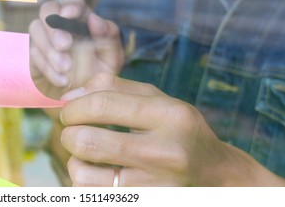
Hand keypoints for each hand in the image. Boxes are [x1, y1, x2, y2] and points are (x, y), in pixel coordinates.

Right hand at [29, 0, 123, 101]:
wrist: (85, 101)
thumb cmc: (101, 74)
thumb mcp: (112, 57)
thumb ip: (108, 36)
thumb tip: (94, 20)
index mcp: (81, 21)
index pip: (73, 3)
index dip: (70, 5)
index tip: (70, 14)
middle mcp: (60, 26)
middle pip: (47, 11)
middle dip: (54, 27)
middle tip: (65, 45)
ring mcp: (44, 41)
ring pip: (36, 31)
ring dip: (50, 49)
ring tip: (66, 68)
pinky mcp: (34, 59)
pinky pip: (33, 57)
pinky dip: (47, 68)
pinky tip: (62, 80)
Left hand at [58, 74, 284, 185]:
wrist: (217, 177)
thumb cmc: (180, 132)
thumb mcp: (160, 101)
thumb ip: (115, 89)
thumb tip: (67, 97)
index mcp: (171, 116)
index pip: (102, 104)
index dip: (74, 107)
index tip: (68, 110)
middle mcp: (165, 152)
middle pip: (86, 141)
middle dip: (69, 134)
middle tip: (73, 132)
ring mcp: (155, 185)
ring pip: (83, 173)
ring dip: (75, 161)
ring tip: (88, 155)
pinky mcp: (145, 202)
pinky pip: (92, 194)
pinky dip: (86, 182)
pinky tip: (100, 173)